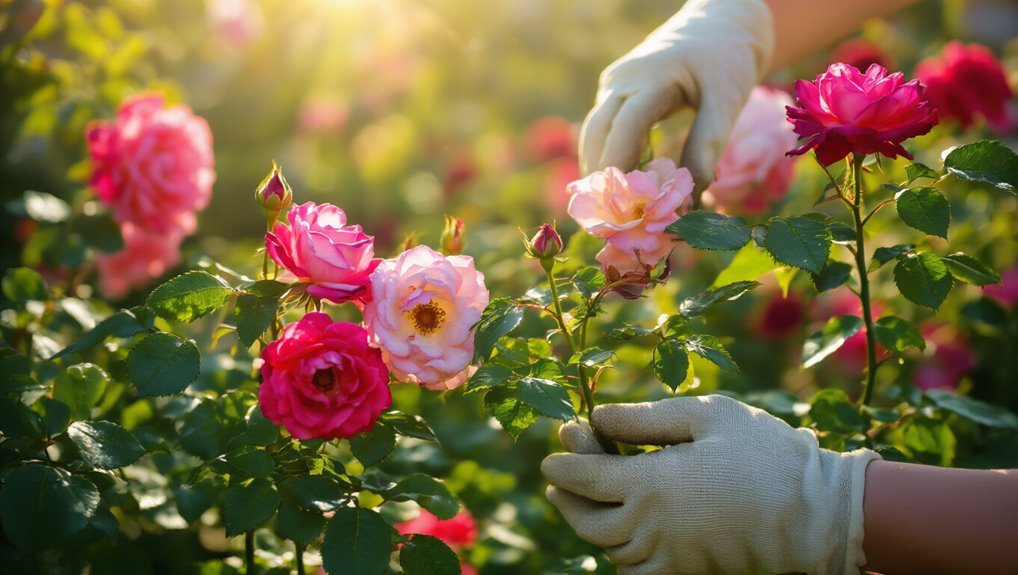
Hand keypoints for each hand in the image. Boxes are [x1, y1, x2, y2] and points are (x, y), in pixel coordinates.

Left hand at [542, 395, 879, 574]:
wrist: (821, 515)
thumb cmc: (767, 454)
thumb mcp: (707, 417)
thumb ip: (645, 419)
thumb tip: (597, 417)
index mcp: (653, 485)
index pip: (586, 479)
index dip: (563, 465)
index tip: (551, 454)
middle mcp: (653, 529)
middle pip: (588, 521)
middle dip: (566, 497)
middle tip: (558, 478)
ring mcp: (671, 557)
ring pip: (610, 551)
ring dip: (589, 524)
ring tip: (582, 501)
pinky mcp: (689, 574)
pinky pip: (638, 573)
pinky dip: (620, 555)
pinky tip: (622, 533)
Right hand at [578, 0, 773, 193]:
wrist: (719, 26)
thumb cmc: (726, 63)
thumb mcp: (727, 101)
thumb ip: (708, 145)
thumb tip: (689, 198)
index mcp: (653, 76)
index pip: (625, 125)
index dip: (619, 164)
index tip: (622, 204)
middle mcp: (624, 78)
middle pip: (598, 132)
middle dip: (601, 176)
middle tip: (610, 218)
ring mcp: (614, 83)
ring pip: (593, 132)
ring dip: (599, 169)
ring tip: (612, 210)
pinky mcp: (613, 91)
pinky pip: (602, 128)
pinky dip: (608, 157)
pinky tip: (620, 187)